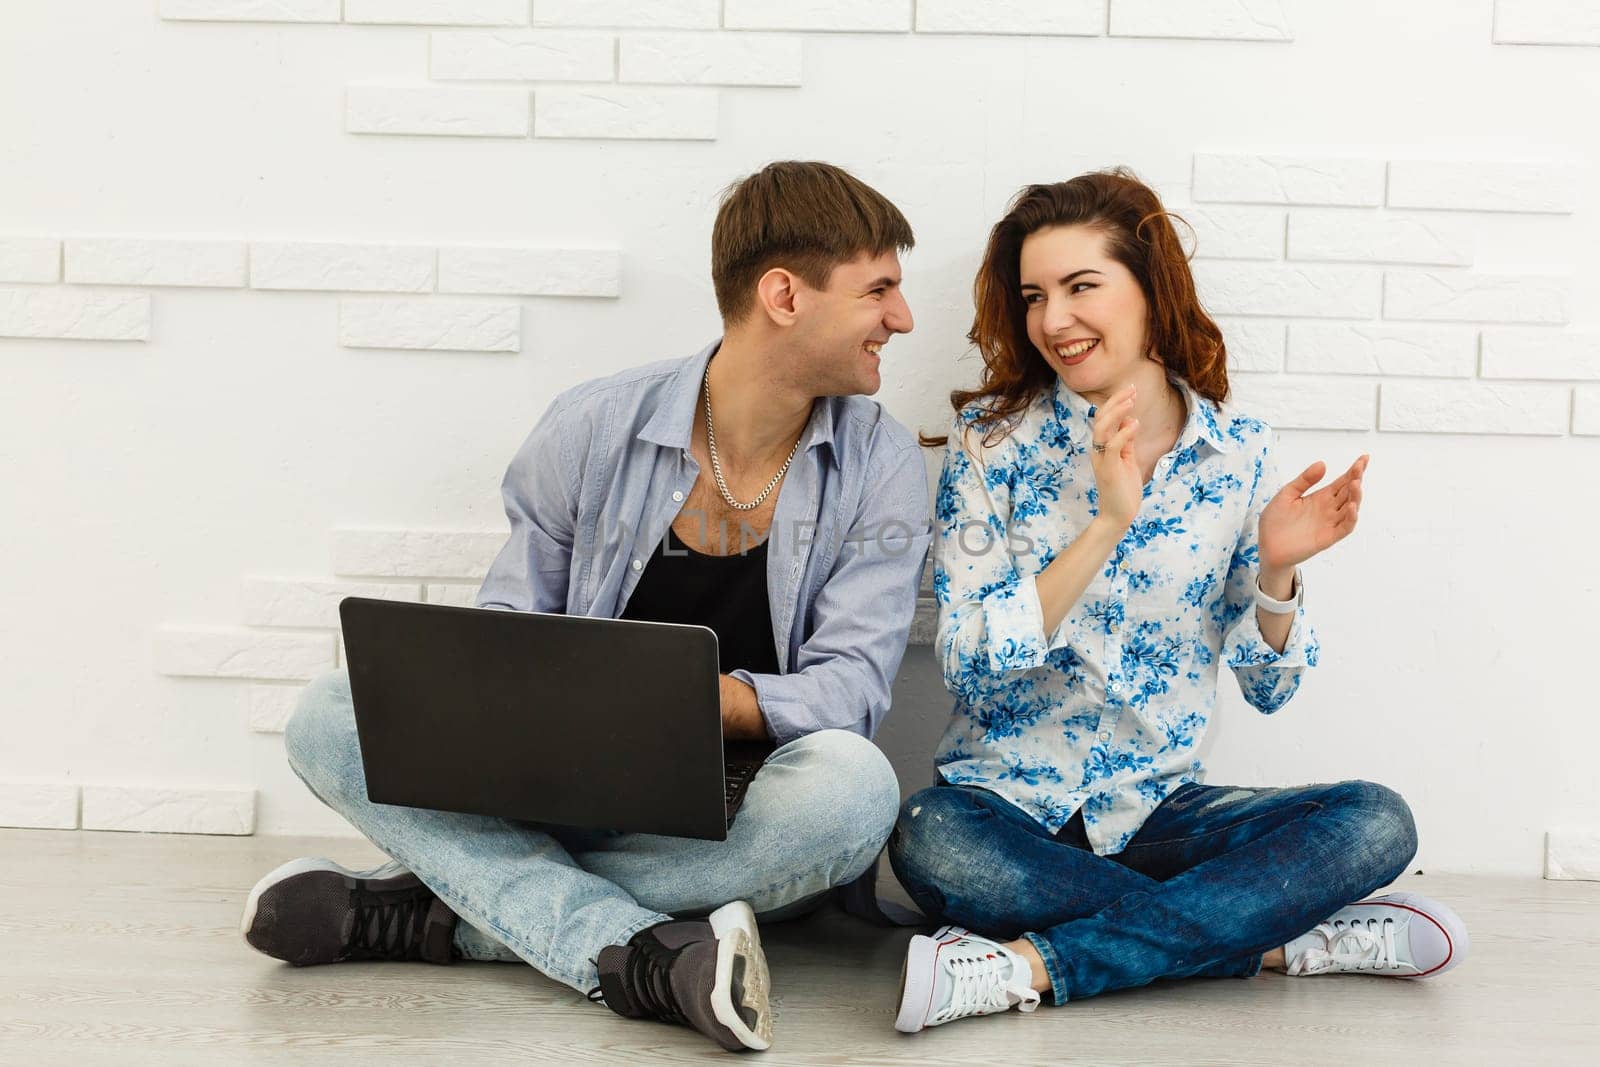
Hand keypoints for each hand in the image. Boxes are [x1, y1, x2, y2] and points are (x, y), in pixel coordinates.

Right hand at [1089, 385, 1142, 530]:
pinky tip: (1134, 424)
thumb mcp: (1128, 460)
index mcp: (1102, 448)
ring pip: (1102, 428)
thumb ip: (1127, 441)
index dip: (1116, 403)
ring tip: (1131, 400)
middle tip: (1131, 389)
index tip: (1131, 391)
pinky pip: (1113, 446)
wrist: (1119, 515)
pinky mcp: (1109, 469)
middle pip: (1101, 418)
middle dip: (1116, 402)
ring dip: (1117, 412)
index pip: (1104, 419)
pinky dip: (1123, 433)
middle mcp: (1098, 451)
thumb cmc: (1124, 489)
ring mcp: (1102, 459)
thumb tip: (1129, 420)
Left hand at [1258, 454, 1368, 571]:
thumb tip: (1322, 463)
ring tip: (1356, 483)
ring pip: (1350, 508)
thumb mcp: (1286, 494)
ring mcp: (1330, 523)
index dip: (1354, 470)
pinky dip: (1351, 518)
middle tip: (1361, 466)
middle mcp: (1329, 509)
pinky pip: (1344, 528)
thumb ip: (1304, 480)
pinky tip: (1352, 507)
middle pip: (1349, 492)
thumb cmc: (1275, 522)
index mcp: (1320, 497)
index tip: (1364, 458)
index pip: (1342, 482)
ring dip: (1356, 496)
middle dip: (1356, 478)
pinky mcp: (1327, 537)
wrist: (1267, 547)